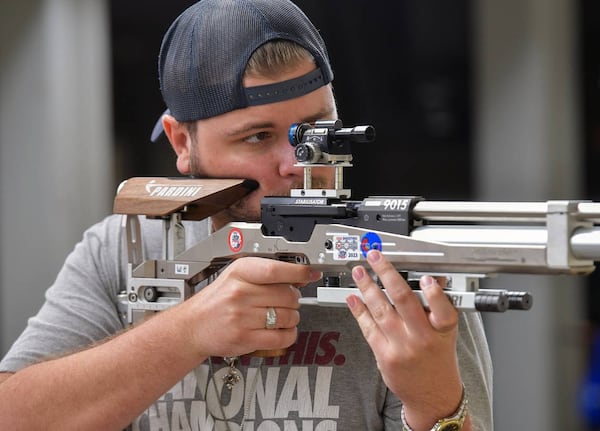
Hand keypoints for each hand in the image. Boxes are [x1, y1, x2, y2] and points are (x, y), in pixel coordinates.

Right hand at [172, 257, 321, 358]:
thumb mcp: (236, 276)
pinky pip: (281, 338)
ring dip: (292, 318)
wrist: (192, 326)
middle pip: (288, 295)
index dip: (299, 272)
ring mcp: (242, 317)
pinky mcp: (245, 339)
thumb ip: (266, 273)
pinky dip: (288, 335)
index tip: (309, 274)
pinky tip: (282, 330)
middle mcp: (240, 293)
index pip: (276, 270)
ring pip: (287, 317)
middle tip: (287, 300)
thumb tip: (302, 275)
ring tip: (281, 316)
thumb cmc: (216, 301)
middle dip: (294, 299)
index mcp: (240, 272)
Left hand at [346, 249, 463, 429]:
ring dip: (367, 287)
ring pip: (381, 310)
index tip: (425, 278)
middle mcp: (422, 338)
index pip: (443, 309)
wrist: (432, 396)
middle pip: (404, 301)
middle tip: (375, 258)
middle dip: (386, 274)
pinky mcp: (384, 356)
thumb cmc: (438, 359)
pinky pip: (369, 328)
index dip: (434, 293)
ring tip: (358, 272)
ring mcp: (401, 347)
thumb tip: (431, 279)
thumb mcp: (446, 332)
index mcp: (442, 330)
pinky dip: (359, 310)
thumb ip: (438, 306)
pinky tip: (353, 297)